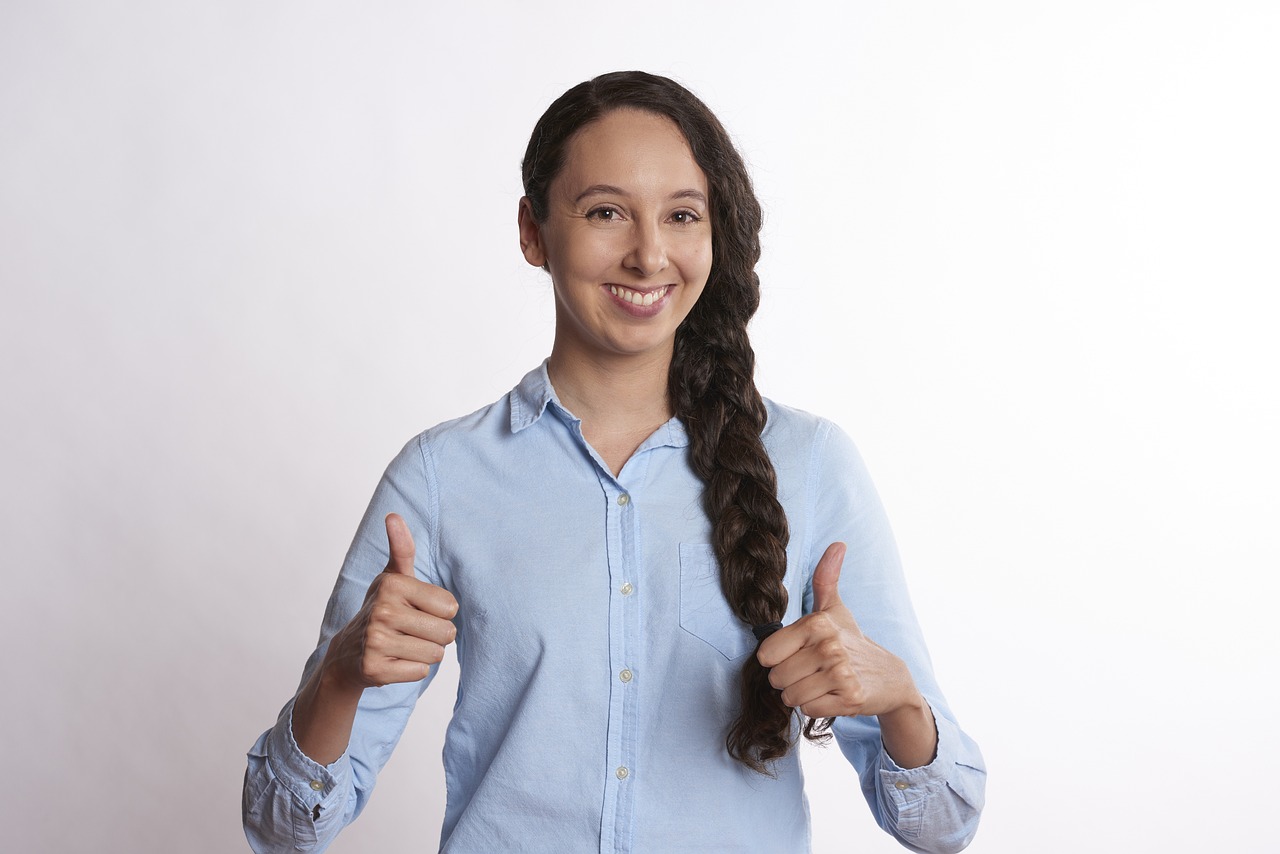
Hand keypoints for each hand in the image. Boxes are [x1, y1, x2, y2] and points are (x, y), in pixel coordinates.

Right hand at [323, 513, 458, 690]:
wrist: (347, 653)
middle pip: (446, 633)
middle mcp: (382, 611)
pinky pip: (420, 672)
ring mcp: (376, 642)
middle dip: (436, 636)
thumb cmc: (382, 609)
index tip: (418, 610)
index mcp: (392, 585)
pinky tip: (394, 661)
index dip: (440, 612)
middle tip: (412, 631)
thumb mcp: (392, 577)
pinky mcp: (375, 670)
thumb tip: (393, 515)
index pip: (450, 606)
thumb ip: (401, 548)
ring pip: (435, 655)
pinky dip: (412, 670)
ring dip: (425, 653)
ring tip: (403, 645)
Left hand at [757, 542, 920, 719]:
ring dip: (801, 695)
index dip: (776, 659)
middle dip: (788, 680)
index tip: (794, 654)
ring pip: (791, 696)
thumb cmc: (851, 640)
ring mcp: (840, 674)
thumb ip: (826, 578)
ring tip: (819, 683)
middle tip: (809, 671)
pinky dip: (816, 707)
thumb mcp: (835, 609)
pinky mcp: (849, 699)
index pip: (766, 654)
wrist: (888, 677)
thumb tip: (838, 544)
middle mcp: (829, 647)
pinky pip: (808, 710)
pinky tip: (831, 695)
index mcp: (817, 624)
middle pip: (777, 678)